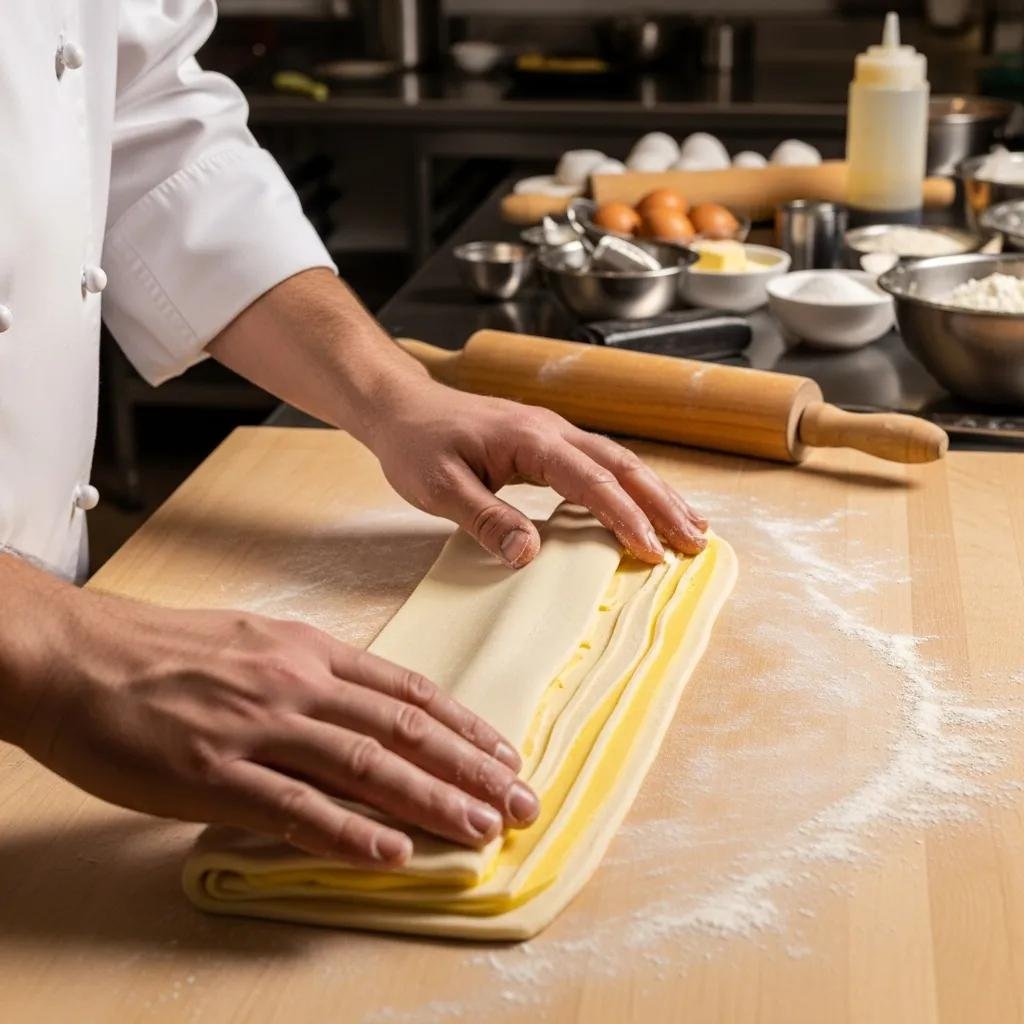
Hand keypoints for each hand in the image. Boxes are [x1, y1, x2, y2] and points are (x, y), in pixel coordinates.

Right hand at [20, 585, 537, 866]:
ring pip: (365, 766)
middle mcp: (296, 684)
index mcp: (309, 652)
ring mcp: (257, 728)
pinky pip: (294, 808)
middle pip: (403, 729)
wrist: (80, 657)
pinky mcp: (213, 774)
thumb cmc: (167, 650)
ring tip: (481, 828)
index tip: (505, 753)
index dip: (464, 725)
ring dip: (431, 800)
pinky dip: (350, 833)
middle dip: (470, 768)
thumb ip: (315, 674)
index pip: (408, 691)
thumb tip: (367, 708)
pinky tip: (393, 853)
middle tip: (520, 801)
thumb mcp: (256, 642)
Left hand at [203, 268, 705, 567]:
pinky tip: (645, 505)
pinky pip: (602, 461)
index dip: (624, 517)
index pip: (591, 481)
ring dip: (657, 493)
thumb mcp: (439, 489)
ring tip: (692, 526)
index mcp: (530, 441)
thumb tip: (529, 556)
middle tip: (697, 542)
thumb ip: (485, 520)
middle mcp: (552, 430)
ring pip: (619, 460)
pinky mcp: (548, 440)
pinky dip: (632, 485)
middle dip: (663, 503)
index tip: (650, 552)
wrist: (400, 408)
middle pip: (623, 465)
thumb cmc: (416, 446)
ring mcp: (553, 432)